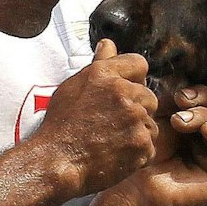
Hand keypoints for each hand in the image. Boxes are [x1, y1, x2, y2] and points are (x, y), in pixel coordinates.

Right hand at [28, 39, 159, 197]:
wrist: (56, 161)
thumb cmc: (60, 125)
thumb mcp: (73, 87)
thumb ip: (98, 64)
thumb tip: (109, 44)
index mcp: (105, 74)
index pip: (139, 64)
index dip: (134, 78)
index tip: (124, 92)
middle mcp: (123, 92)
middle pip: (149, 96)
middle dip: (137, 108)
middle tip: (113, 124)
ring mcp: (135, 119)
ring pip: (150, 122)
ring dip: (137, 131)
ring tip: (111, 141)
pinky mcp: (142, 144)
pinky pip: (149, 146)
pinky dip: (136, 153)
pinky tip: (116, 155)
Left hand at [123, 84, 206, 205]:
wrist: (136, 188)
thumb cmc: (144, 154)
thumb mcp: (161, 116)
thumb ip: (178, 96)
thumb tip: (194, 72)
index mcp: (196, 124)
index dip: (204, 90)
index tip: (184, 90)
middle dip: (203, 100)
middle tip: (180, 101)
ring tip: (182, 121)